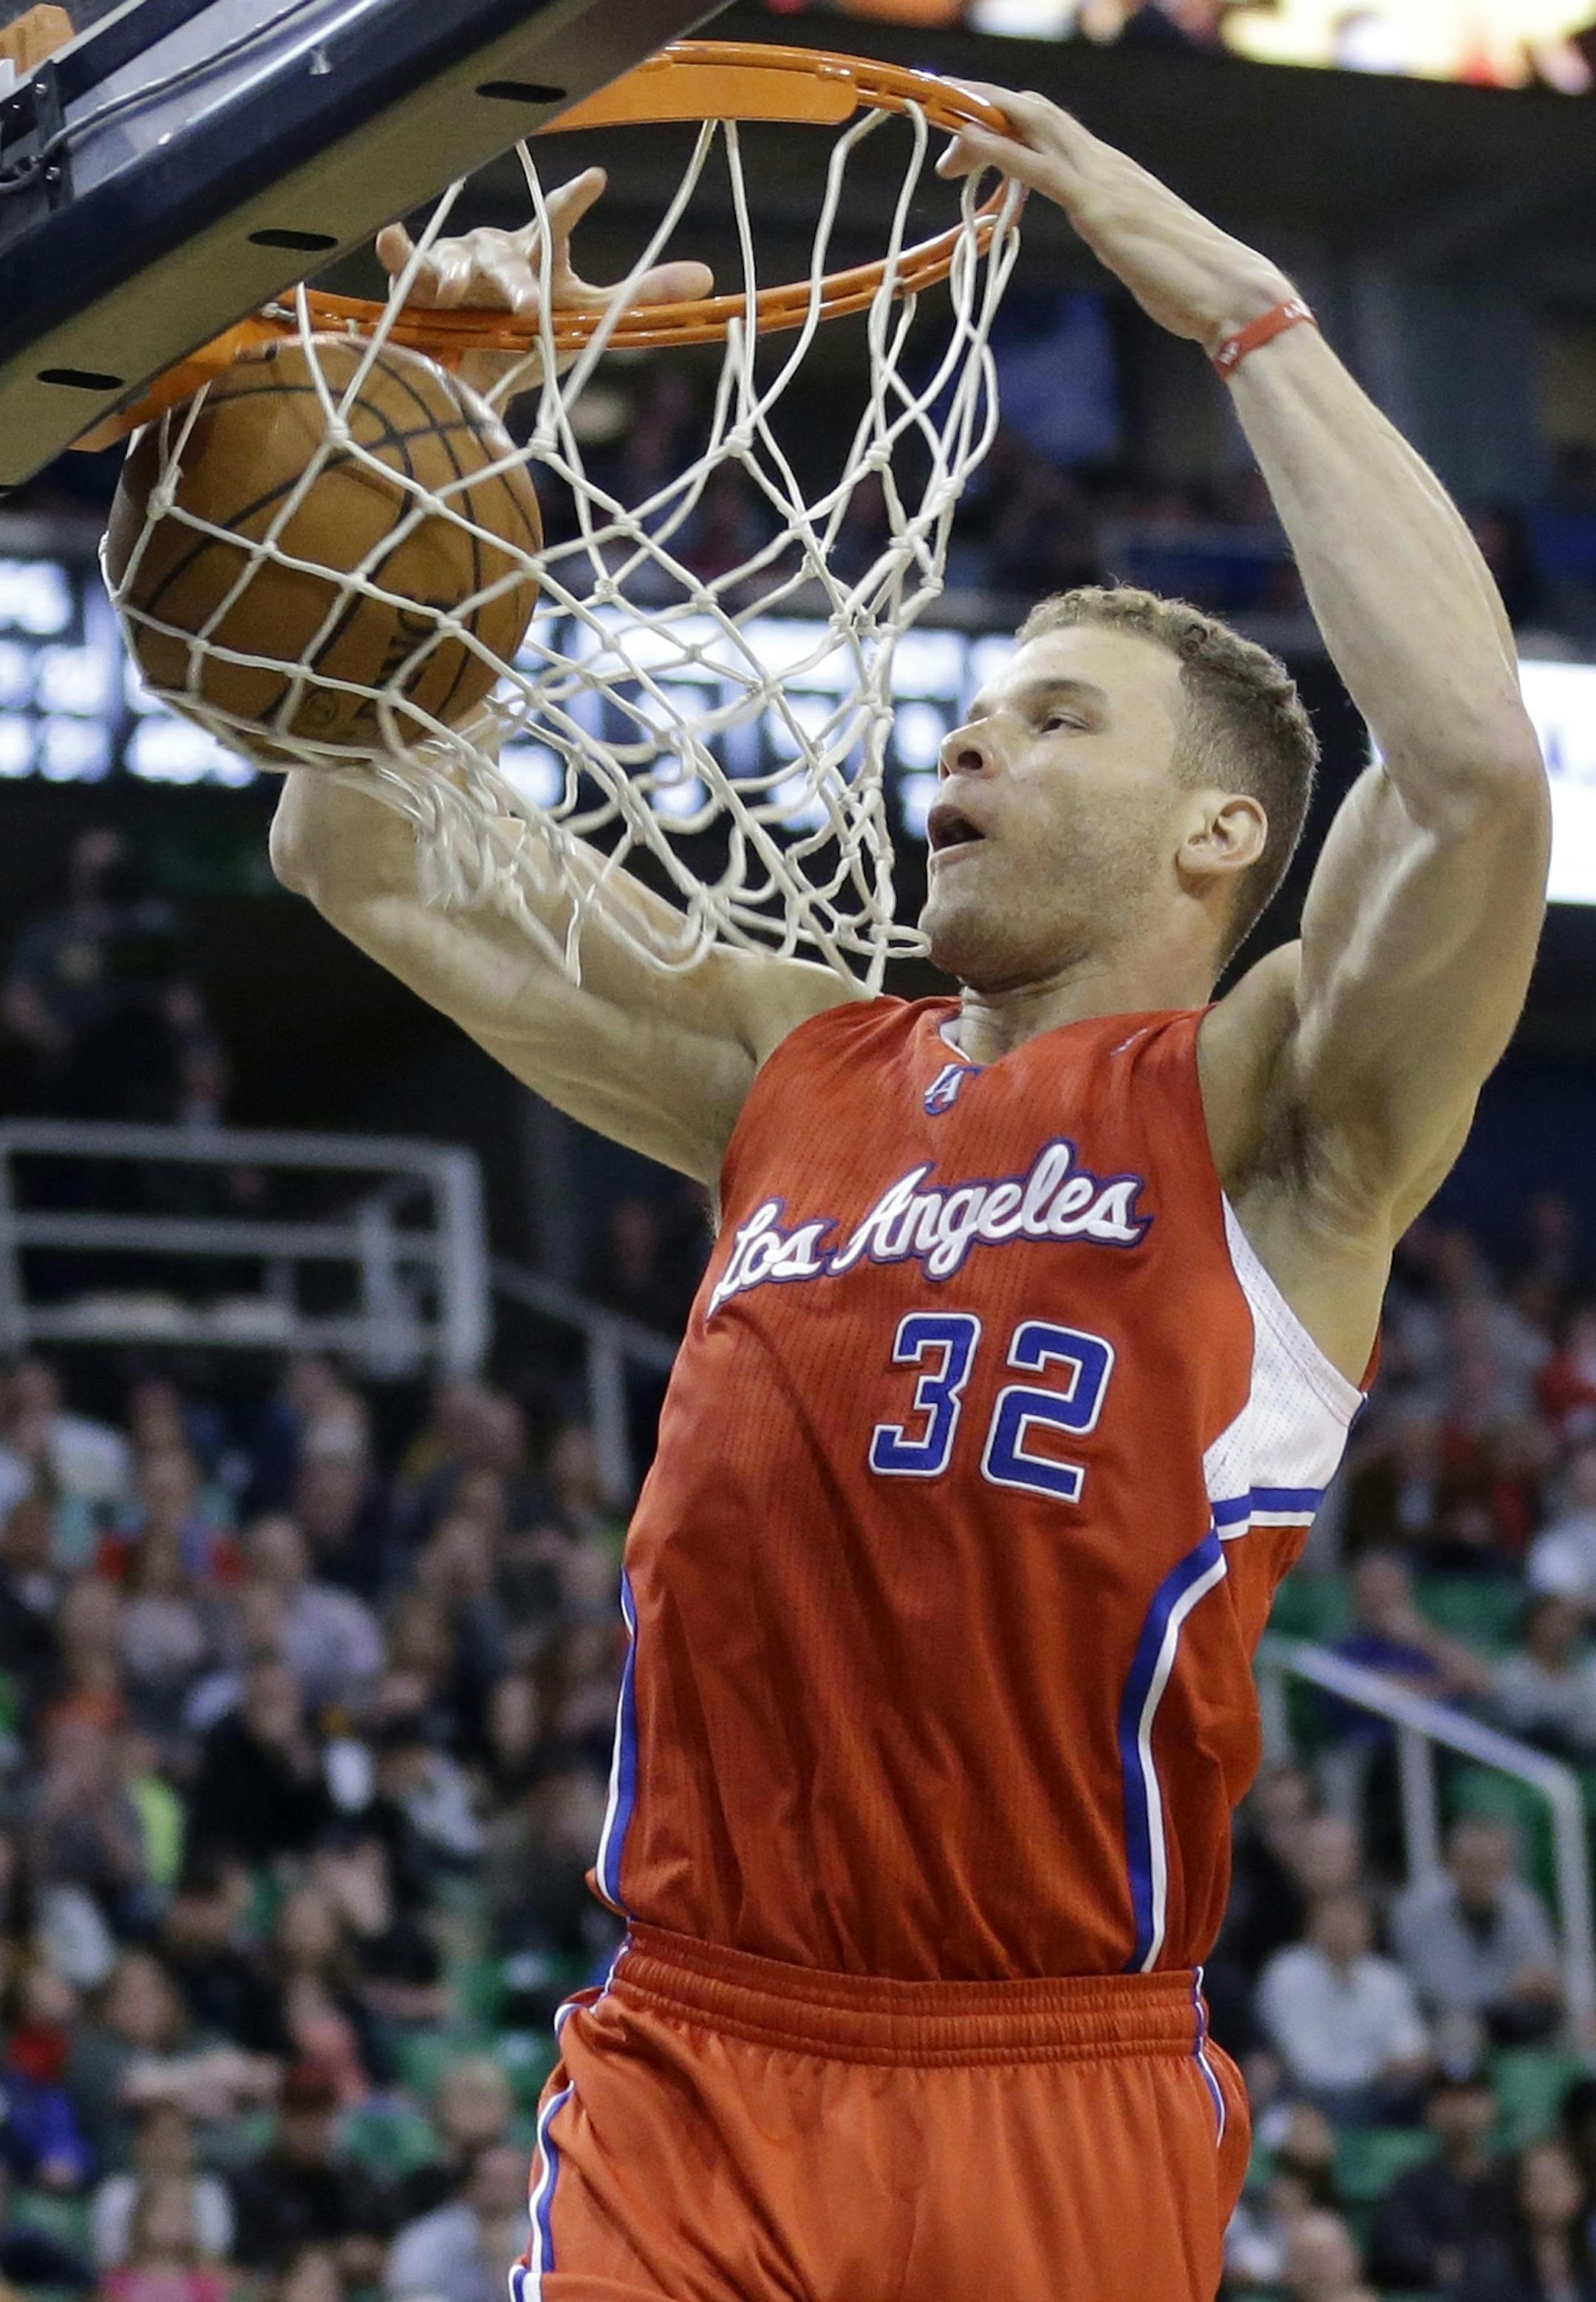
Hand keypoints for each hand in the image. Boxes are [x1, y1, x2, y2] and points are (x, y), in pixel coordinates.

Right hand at [375, 166, 711, 391]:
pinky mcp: (415, 284)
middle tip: (526, 306)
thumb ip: (640, 295)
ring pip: (454, 261)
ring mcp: (454, 264)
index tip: (596, 180)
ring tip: (452, 291)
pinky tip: (390, 238)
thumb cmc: (535, 331)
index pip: (558, 220)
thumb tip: (709, 277)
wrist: (482, 369)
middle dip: (514, 281)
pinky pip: (405, 265)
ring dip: (452, 274)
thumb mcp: (588, 314)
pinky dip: (397, 253)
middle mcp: (497, 251)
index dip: (575, 201)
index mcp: (538, 253)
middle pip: (506, 257)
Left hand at [936, 86, 1291, 355]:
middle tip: (938, 116)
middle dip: (981, 105)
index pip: (1051, 128)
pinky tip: (964, 141)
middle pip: (1034, 110)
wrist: (1231, 294)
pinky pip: (1037, 168)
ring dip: (980, 112)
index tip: (966, 130)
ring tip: (938, 107)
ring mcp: (1102, 181)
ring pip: (1031, 121)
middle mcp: (1105, 164)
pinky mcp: (1099, 209)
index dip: (1006, 120)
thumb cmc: (1191, 283)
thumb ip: (1117, 231)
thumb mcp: (1140, 248)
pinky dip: (996, 147)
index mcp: (1113, 172)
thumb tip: (1109, 235)